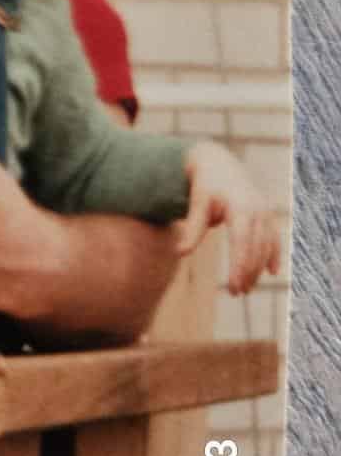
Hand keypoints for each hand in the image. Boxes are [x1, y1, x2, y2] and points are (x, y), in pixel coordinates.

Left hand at [177, 142, 280, 294]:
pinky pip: (274, 238)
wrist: (217, 162)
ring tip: (245, 288)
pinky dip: (273, 255)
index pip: (242, 243)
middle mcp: (258, 210)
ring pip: (266, 246)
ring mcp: (266, 211)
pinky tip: (272, 272)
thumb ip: (193, 228)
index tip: (233, 286)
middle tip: (236, 293)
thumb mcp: (197, 203)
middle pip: (256, 248)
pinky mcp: (267, 214)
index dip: (240, 266)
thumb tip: (181, 253)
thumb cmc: (204, 185)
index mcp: (241, 206)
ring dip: (258, 268)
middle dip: (248, 272)